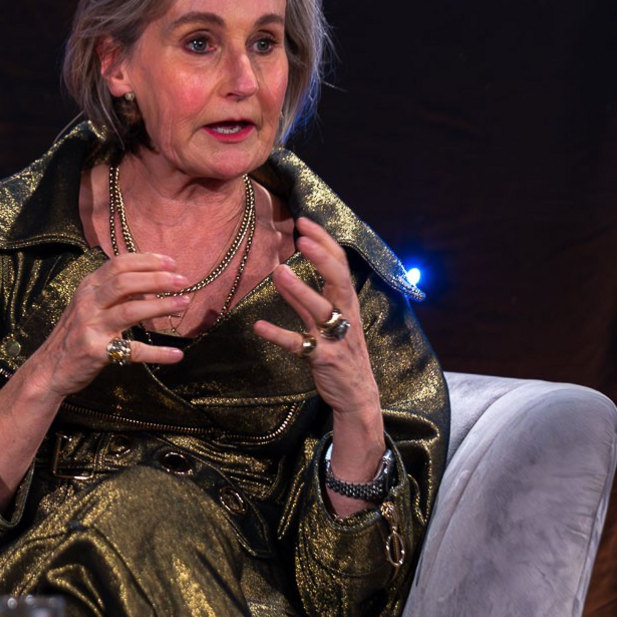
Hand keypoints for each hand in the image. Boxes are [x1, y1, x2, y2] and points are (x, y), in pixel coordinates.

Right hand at [28, 252, 191, 398]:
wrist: (49, 369)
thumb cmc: (74, 335)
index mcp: (88, 287)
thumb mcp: (88, 306)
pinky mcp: (98, 352)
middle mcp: (88, 303)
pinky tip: (176, 355)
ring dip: (161, 306)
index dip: (147, 261)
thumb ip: (114, 293)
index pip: (118, 264)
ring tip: (183, 303)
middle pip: (125, 282)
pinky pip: (132, 351)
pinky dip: (157, 353)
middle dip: (157, 279)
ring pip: (130, 310)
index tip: (172, 263)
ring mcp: (91, 327)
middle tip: (183, 281)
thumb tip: (151, 284)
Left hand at [253, 219, 384, 508]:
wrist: (358, 394)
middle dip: (322, 258)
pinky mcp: (323, 359)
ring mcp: (336, 338)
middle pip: (338, 281)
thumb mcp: (330, 320)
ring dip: (299, 291)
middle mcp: (346, 316)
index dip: (325, 243)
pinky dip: (278, 335)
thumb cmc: (343, 352)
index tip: (305, 222)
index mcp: (348, 302)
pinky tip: (259, 326)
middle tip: (302, 237)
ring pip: (320, 310)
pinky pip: (298, 345)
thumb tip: (283, 271)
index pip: (340, 265)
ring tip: (278, 271)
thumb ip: (308, 298)